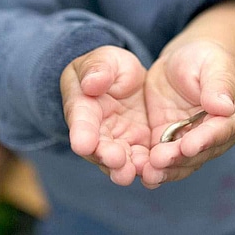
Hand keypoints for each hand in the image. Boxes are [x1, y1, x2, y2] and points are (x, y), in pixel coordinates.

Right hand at [60, 46, 150, 184]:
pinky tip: (154, 174)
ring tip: (129, 174)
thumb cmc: (109, 67)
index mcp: (82, 107)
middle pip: (98, 149)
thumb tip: (91, 83)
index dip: (82, 132)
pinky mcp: (138, 147)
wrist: (128, 81)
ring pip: (117, 161)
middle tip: (115, 161)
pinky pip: (140, 161)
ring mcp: (117, 142)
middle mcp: (96, 132)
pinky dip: (145, 169)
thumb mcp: (105, 59)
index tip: (83, 143)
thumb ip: (98, 69)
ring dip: (123, 169)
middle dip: (105, 157)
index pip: (80, 121)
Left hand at [140, 39, 234, 187]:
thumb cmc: (205, 58)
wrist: (183, 62)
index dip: (206, 139)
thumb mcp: (214, 63)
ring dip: (167, 170)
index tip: (189, 146)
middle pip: (202, 152)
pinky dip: (155, 168)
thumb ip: (219, 84)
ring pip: (184, 162)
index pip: (223, 130)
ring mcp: (194, 143)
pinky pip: (166, 160)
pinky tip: (141, 174)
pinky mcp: (172, 144)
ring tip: (149, 174)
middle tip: (159, 161)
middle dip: (180, 159)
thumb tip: (224, 107)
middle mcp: (218, 136)